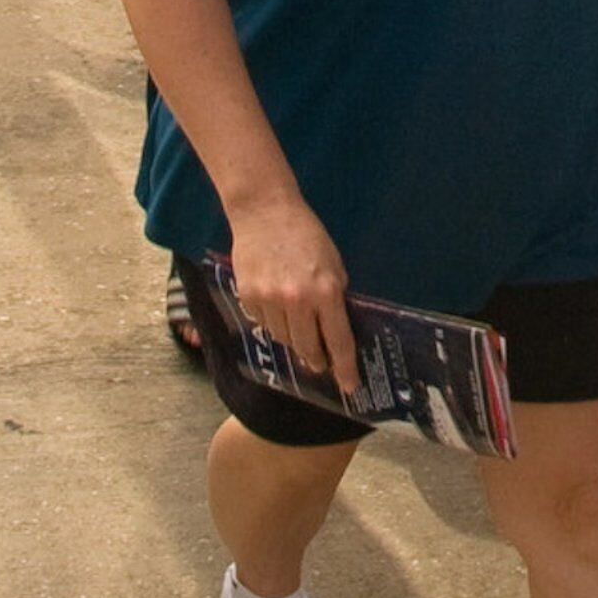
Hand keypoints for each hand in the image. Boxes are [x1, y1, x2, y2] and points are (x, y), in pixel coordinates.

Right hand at [230, 198, 360, 401]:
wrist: (265, 212)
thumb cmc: (306, 235)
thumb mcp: (333, 263)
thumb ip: (335, 296)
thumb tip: (335, 329)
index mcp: (326, 291)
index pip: (339, 340)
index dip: (345, 367)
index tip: (348, 385)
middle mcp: (298, 300)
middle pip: (308, 348)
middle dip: (317, 360)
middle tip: (321, 364)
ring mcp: (270, 300)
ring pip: (284, 339)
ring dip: (294, 340)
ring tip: (299, 330)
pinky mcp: (249, 296)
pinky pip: (263, 323)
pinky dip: (272, 322)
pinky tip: (276, 307)